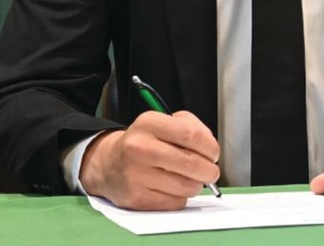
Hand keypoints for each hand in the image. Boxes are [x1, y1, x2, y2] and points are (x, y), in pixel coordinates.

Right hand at [79, 110, 219, 209]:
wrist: (110, 164)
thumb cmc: (144, 142)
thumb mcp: (163, 122)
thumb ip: (191, 127)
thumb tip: (210, 149)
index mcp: (148, 123)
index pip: (191, 135)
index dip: (210, 147)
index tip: (213, 152)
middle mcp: (139, 148)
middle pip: (191, 163)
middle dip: (209, 170)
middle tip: (211, 171)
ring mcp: (136, 175)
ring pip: (186, 186)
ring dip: (197, 184)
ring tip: (191, 178)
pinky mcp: (137, 198)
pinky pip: (175, 202)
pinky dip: (182, 197)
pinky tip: (174, 187)